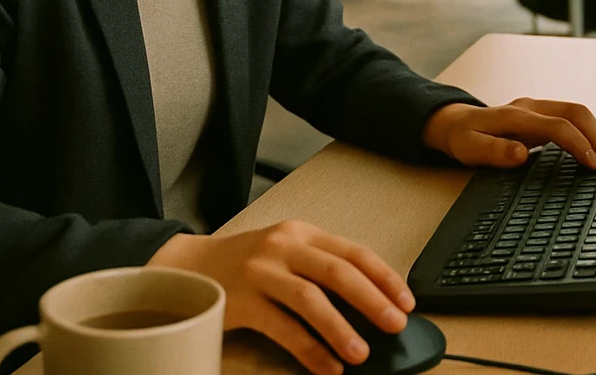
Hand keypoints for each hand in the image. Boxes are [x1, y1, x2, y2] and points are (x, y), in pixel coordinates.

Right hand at [147, 220, 412, 374]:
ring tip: (362, 354)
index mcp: (301, 233)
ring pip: (311, 299)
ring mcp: (261, 272)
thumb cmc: (246, 264)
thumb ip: (320, 268)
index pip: (353, 252)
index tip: (407, 301)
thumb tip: (371, 303)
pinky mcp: (243, 300)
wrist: (188, 266)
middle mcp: (283, 247)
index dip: (384, 277)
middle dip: (372, 300)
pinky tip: (327, 366)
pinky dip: (309, 349)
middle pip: (337, 272)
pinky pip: (283, 327)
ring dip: (341, 328)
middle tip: (396, 324)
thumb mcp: (285, 253)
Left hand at [422, 98, 595, 169]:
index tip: (593, 163)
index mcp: (515, 115)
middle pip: (573, 112)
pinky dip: (589, 128)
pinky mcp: (541, 114)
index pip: (557, 125)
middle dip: (595, 134)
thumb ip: (495, 152)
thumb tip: (521, 154)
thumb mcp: (470, 149)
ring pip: (576, 111)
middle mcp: (530, 107)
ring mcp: (537, 108)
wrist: (457, 123)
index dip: (578, 143)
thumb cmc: (464, 138)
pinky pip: (571, 115)